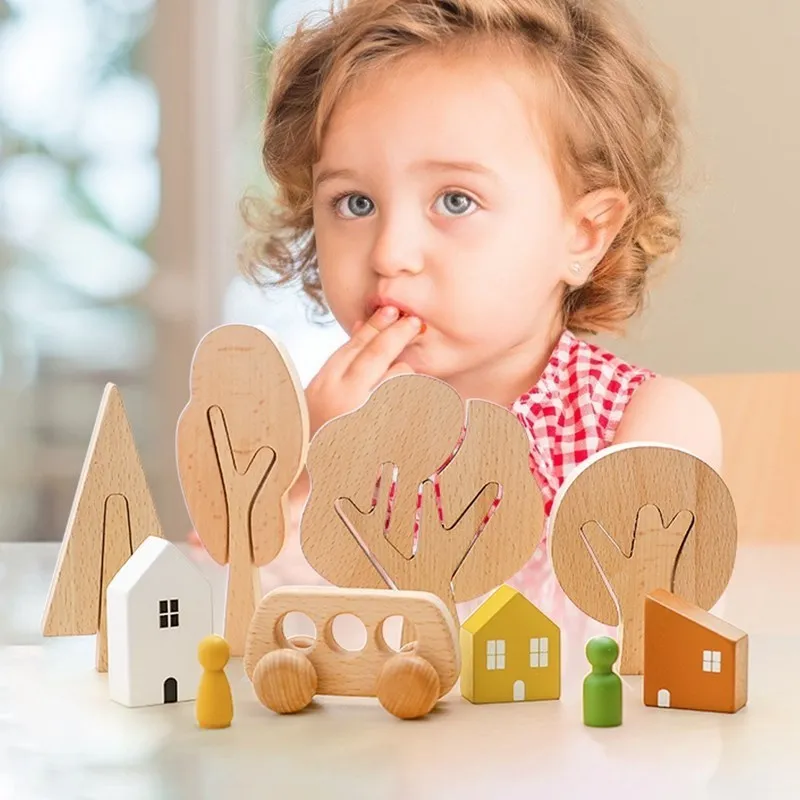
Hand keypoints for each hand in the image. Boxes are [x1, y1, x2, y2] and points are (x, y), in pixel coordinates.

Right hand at [305, 305, 422, 438]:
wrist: (303, 481)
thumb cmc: (313, 434)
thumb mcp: (320, 394)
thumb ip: (342, 365)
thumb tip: (362, 327)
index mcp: (324, 383)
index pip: (353, 346)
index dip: (374, 326)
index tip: (391, 310)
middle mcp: (341, 394)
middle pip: (375, 353)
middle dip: (396, 333)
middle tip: (413, 321)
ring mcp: (362, 413)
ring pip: (397, 376)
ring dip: (404, 372)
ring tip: (404, 376)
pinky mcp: (381, 431)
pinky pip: (407, 403)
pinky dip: (411, 398)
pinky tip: (413, 403)